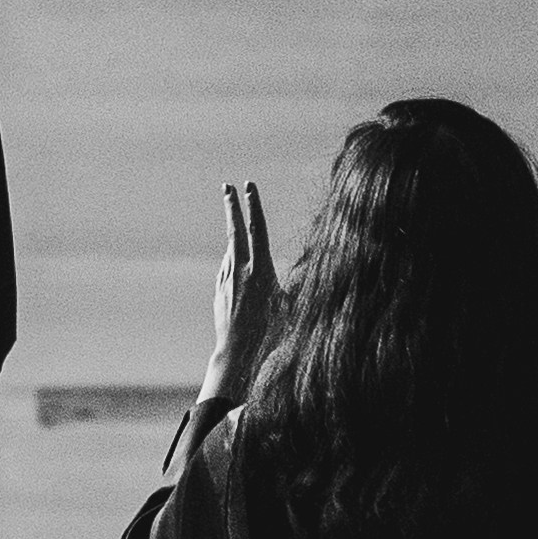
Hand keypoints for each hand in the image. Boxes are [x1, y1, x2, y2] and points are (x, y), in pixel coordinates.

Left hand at [197, 181, 278, 410]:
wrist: (238, 352)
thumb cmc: (272, 331)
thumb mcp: (291, 305)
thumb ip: (299, 282)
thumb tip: (318, 266)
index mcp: (260, 269)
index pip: (256, 230)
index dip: (254, 206)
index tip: (249, 186)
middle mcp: (240, 270)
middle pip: (234, 230)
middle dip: (232, 205)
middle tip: (227, 186)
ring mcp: (227, 279)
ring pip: (231, 250)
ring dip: (235, 237)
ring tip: (242, 231)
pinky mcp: (219, 290)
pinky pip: (227, 269)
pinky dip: (232, 260)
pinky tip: (237, 264)